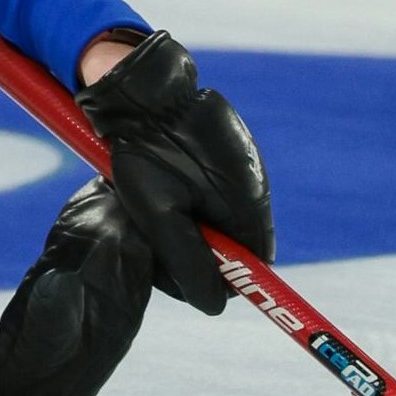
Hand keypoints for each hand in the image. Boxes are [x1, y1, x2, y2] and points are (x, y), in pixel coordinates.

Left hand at [76, 30, 272, 314]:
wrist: (139, 90)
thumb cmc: (145, 153)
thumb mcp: (160, 217)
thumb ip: (189, 264)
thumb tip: (216, 305)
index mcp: (248, 201)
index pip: (256, 261)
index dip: (227, 277)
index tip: (190, 278)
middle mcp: (255, 182)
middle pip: (240, 241)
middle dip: (204, 251)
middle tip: (160, 239)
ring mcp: (244, 162)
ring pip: (225, 214)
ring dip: (194, 222)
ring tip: (155, 205)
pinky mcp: (228, 147)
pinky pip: (217, 187)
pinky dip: (192, 196)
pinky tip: (161, 182)